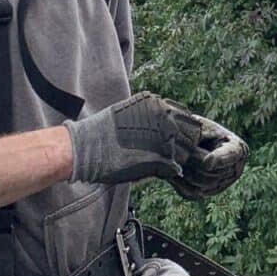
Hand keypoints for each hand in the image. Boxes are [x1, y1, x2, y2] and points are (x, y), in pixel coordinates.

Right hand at [65, 92, 247, 198]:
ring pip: (186, 151)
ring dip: (178, 159)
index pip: (185, 116)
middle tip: (174, 155)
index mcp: (156, 103)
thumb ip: (151, 121)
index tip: (177, 141)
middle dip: (186, 144)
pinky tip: (157, 171)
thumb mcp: (129, 116)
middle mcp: (164, 115)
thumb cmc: (102, 135)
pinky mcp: (160, 156)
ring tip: (161, 164)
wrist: (84, 149)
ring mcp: (164, 135)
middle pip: (192, 132)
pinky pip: (175, 166)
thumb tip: (169, 133)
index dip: (183, 131)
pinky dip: (170, 171)